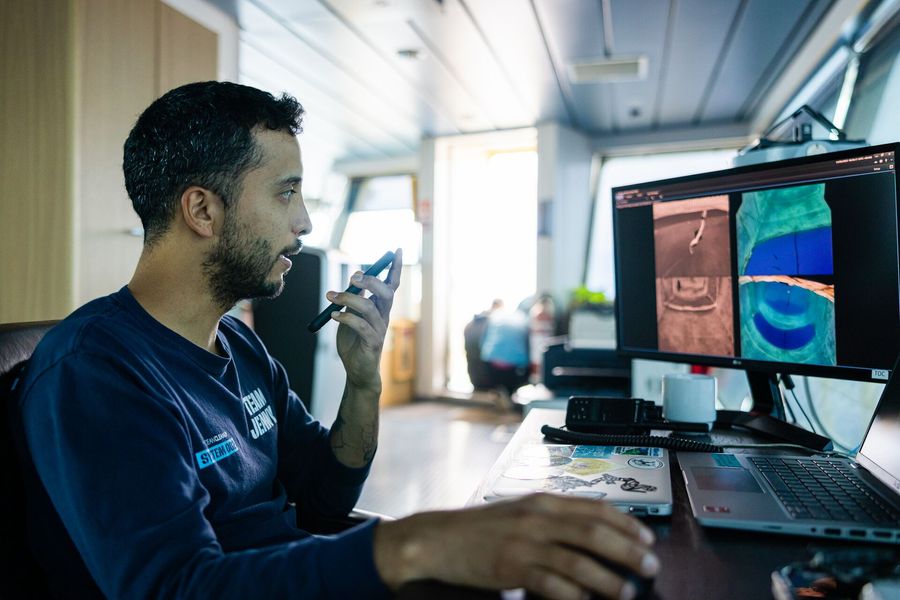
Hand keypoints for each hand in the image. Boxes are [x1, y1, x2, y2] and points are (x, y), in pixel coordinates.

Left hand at [327, 249, 402, 389]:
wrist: (358, 371)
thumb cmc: (355, 342)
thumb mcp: (352, 315)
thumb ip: (354, 299)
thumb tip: (353, 280)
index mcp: (381, 307)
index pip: (392, 284)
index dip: (396, 267)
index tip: (397, 250)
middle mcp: (384, 316)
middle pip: (386, 293)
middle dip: (371, 281)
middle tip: (354, 276)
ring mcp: (380, 330)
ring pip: (370, 308)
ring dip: (349, 298)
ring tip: (330, 296)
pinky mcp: (372, 343)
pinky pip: (360, 326)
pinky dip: (346, 317)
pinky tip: (334, 315)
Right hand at [374, 493, 658, 599]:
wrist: (439, 538)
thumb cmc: (481, 528)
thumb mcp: (520, 512)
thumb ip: (552, 518)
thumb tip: (592, 533)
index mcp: (543, 501)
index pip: (595, 507)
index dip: (627, 522)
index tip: (647, 537)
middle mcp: (538, 518)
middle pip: (595, 533)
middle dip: (629, 550)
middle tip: (650, 565)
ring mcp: (525, 543)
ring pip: (579, 560)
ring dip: (609, 579)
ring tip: (628, 592)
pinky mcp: (512, 567)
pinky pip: (552, 584)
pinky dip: (574, 595)